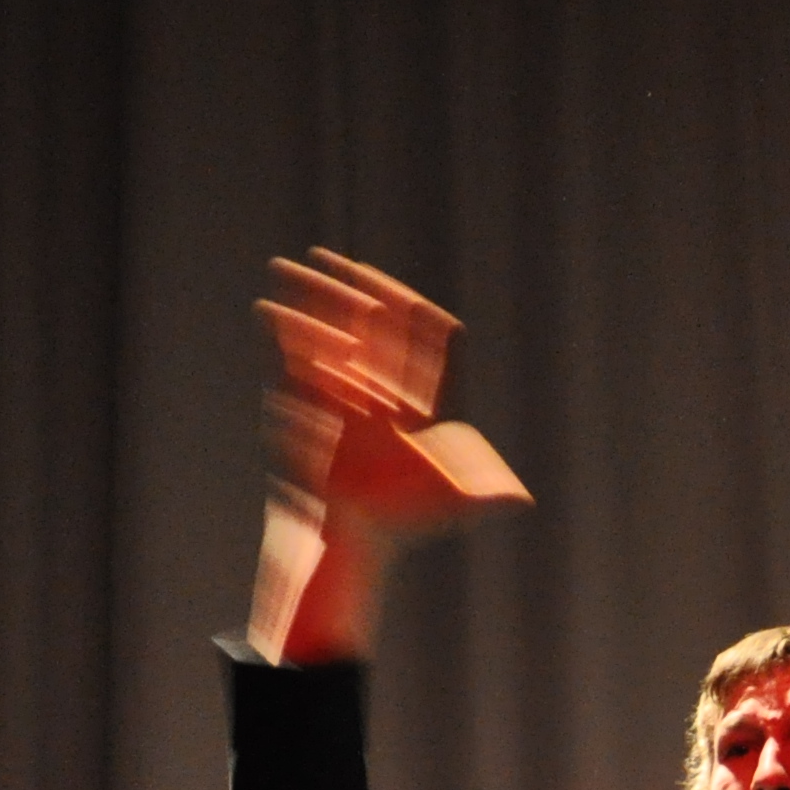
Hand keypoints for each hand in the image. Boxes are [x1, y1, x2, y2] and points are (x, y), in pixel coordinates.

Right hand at [259, 250, 526, 540]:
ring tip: (284, 268)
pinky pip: (305, 362)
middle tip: (325, 255)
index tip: (393, 296)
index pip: (431, 344)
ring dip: (312, 301)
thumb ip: (486, 498)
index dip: (415, 316)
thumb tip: (521, 499)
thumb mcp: (453, 507)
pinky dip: (287, 336)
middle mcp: (395, 389)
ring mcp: (358, 393)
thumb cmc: (409, 521)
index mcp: (431, 402)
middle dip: (349, 289)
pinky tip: (268, 311)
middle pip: (378, 328)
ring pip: (336, 335)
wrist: (364, 534)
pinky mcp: (325, 404)